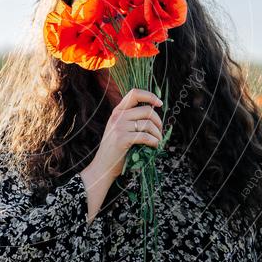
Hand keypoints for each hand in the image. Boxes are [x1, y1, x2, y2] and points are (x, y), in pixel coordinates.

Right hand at [80, 88, 162, 220]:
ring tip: (158, 141)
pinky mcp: (122, 139)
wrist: (102, 167)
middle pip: (147, 110)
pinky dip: (154, 141)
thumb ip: (132, 119)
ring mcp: (119, 127)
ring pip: (148, 124)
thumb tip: (154, 112)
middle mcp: (117, 116)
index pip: (134, 93)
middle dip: (158, 122)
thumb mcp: (120, 129)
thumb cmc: (115, 150)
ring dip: (158, 134)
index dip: (150, 96)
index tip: (160, 104)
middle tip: (160, 132)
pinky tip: (154, 146)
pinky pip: (146, 136)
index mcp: (117, 111)